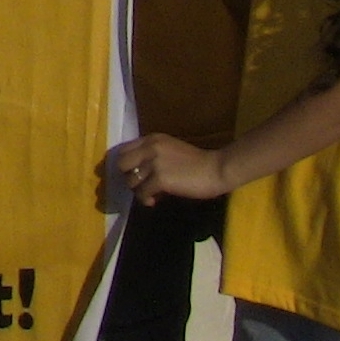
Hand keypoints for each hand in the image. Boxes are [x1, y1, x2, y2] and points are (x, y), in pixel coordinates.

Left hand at [111, 132, 229, 205]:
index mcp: (152, 139)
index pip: (124, 149)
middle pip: (121, 164)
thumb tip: (137, 173)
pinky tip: (155, 201)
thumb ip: (153, 155)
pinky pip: (142, 193)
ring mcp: (154, 163)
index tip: (132, 174)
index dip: (126, 164)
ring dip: (138, 190)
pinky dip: (146, 199)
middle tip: (140, 185)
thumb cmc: (198, 162)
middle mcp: (150, 148)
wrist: (218, 169)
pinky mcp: (159, 179)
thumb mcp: (171, 150)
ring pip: (130, 181)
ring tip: (151, 195)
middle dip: (128, 176)